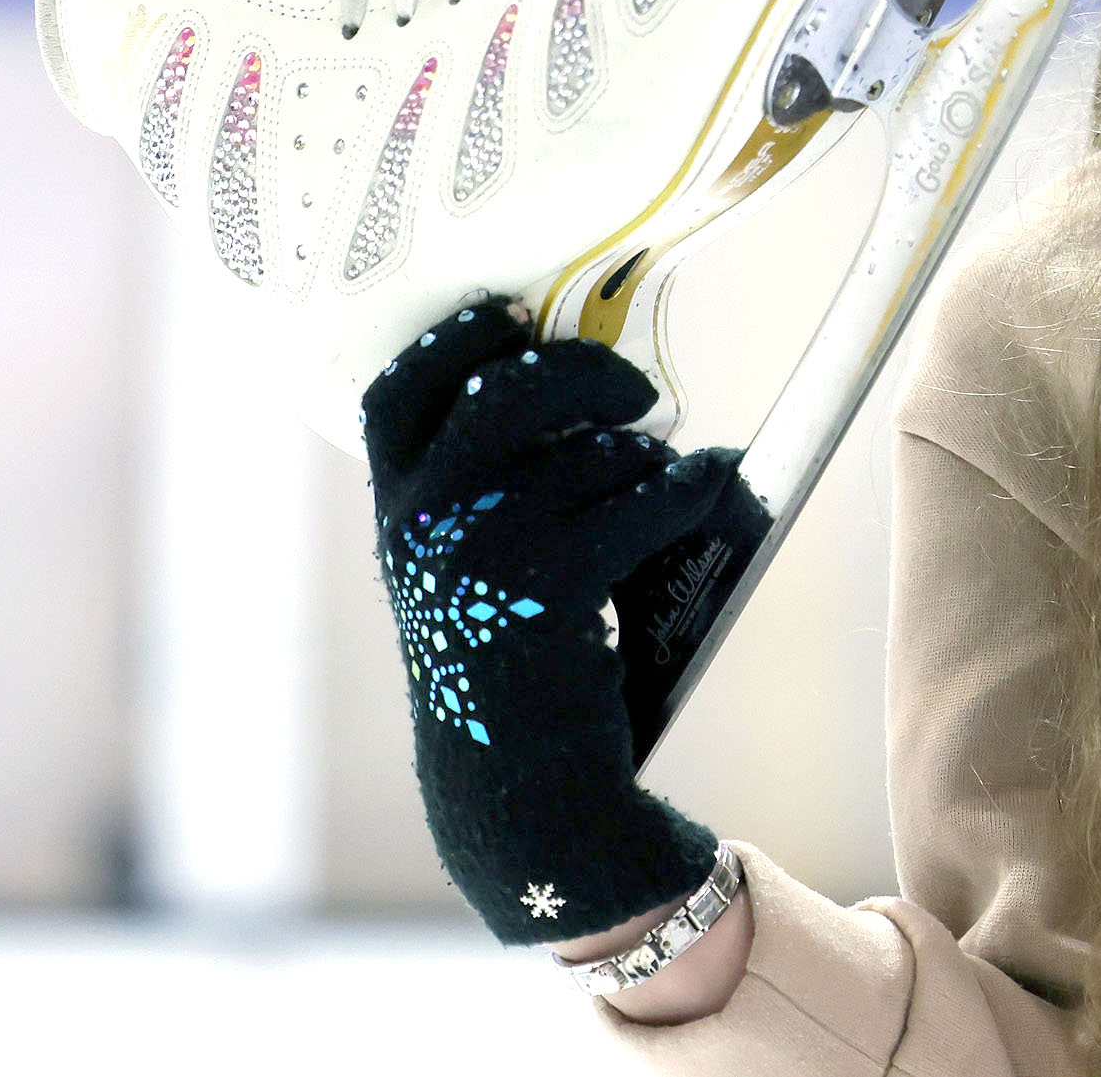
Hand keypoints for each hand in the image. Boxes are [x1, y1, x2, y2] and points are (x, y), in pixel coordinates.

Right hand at [362, 299, 762, 943]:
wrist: (519, 790)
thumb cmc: (507, 662)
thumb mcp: (464, 569)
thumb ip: (486, 482)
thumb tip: (585, 376)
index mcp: (394, 513)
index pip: (400, 388)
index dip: (458, 333)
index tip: (513, 310)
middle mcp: (425, 525)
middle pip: (510, 386)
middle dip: (585, 370)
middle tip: (632, 388)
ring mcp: (484, 555)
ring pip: (594, 449)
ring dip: (646, 452)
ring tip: (663, 474)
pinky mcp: (551, 589)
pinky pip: (645, 498)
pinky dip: (687, 485)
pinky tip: (706, 485)